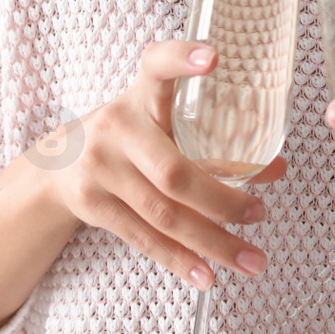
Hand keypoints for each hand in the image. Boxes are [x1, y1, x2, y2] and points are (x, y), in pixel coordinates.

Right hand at [39, 39, 284, 290]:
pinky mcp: (91, 203)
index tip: (214, 56)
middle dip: (224, 201)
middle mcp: (117, 125)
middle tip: (260, 215)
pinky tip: (207, 276)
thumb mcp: (164, 126)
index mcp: (142, 96)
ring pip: (164, 213)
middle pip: (175, 170)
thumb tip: (276, 168)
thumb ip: (216, 142)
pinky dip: (179, 260)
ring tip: (252, 260)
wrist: (57, 167)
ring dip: (213, 242)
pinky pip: (144, 237)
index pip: (157, 65)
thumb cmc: (131, 139)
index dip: (182, 59)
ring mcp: (99, 166)